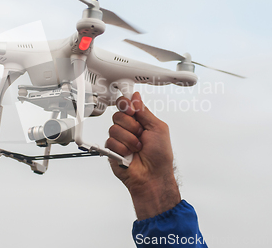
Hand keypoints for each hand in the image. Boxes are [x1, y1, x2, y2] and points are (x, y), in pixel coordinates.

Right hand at [106, 92, 180, 219]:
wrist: (153, 175)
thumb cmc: (160, 156)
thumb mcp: (158, 128)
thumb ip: (144, 111)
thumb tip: (136, 97)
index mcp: (140, 121)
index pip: (126, 105)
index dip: (126, 104)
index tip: (132, 109)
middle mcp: (128, 128)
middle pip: (118, 114)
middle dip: (131, 125)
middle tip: (140, 134)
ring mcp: (119, 139)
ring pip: (114, 128)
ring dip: (129, 139)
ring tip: (137, 148)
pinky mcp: (112, 150)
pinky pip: (111, 141)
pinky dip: (123, 149)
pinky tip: (130, 155)